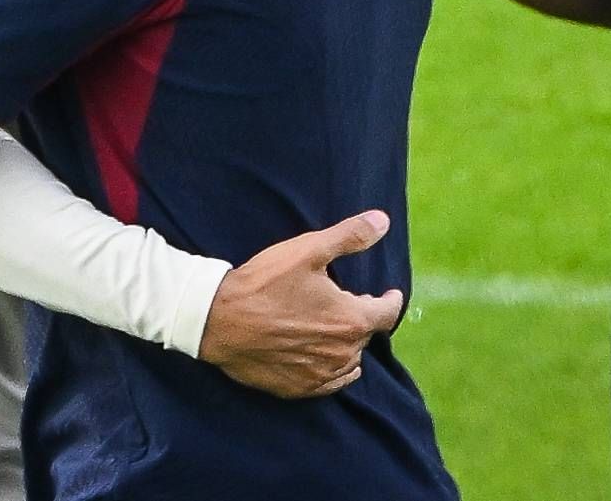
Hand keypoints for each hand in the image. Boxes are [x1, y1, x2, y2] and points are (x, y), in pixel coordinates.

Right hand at [197, 210, 405, 399]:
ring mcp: (321, 374)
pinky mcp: (300, 389)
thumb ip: (350, 236)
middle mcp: (343, 353)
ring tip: (334, 328)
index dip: (390, 300)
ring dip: (347, 343)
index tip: (389, 294)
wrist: (220, 320)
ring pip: (350, 360)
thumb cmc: (264, 283)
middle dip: (361, 317)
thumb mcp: (308, 250)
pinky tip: (321, 355)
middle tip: (347, 302)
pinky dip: (332, 367)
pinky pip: (330, 382)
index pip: (387, 313)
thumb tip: (383, 221)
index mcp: (351, 320)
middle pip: (365, 335)